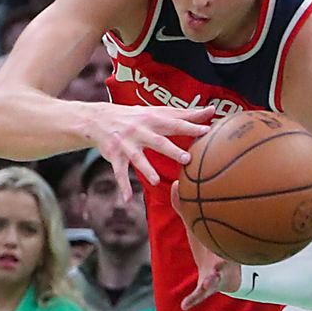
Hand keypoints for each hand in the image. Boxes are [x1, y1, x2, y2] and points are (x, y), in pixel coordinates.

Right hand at [91, 105, 213, 200]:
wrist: (98, 118)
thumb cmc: (137, 116)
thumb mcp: (158, 111)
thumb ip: (185, 113)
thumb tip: (212, 110)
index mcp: (154, 120)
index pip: (175, 123)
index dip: (191, 127)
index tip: (207, 130)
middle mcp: (140, 131)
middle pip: (158, 141)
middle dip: (172, 150)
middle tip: (187, 159)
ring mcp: (126, 144)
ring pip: (138, 158)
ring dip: (147, 170)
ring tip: (156, 181)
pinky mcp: (115, 156)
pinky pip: (119, 172)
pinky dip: (123, 186)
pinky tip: (127, 200)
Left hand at [170, 181, 239, 308]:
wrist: (226, 272)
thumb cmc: (211, 245)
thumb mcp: (197, 226)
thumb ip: (184, 207)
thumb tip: (175, 183)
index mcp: (221, 241)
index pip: (224, 233)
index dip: (225, 225)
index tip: (225, 216)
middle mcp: (223, 257)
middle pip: (226, 258)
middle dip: (223, 257)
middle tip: (221, 258)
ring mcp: (217, 274)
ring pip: (216, 278)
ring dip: (213, 280)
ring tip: (209, 282)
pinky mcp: (208, 285)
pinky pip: (201, 294)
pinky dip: (194, 299)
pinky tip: (185, 306)